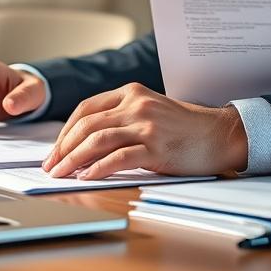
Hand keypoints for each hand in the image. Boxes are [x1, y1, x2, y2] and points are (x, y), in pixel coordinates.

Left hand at [40, 83, 247, 179]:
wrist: (219, 135)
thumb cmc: (185, 128)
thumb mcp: (150, 112)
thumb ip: (121, 118)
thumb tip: (84, 144)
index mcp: (131, 92)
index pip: (86, 109)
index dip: (65, 131)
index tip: (55, 151)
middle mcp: (136, 104)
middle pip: (87, 125)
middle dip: (63, 148)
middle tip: (51, 167)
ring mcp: (146, 124)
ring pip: (97, 140)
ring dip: (74, 159)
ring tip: (61, 175)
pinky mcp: (156, 146)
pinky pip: (119, 157)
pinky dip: (98, 168)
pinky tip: (86, 177)